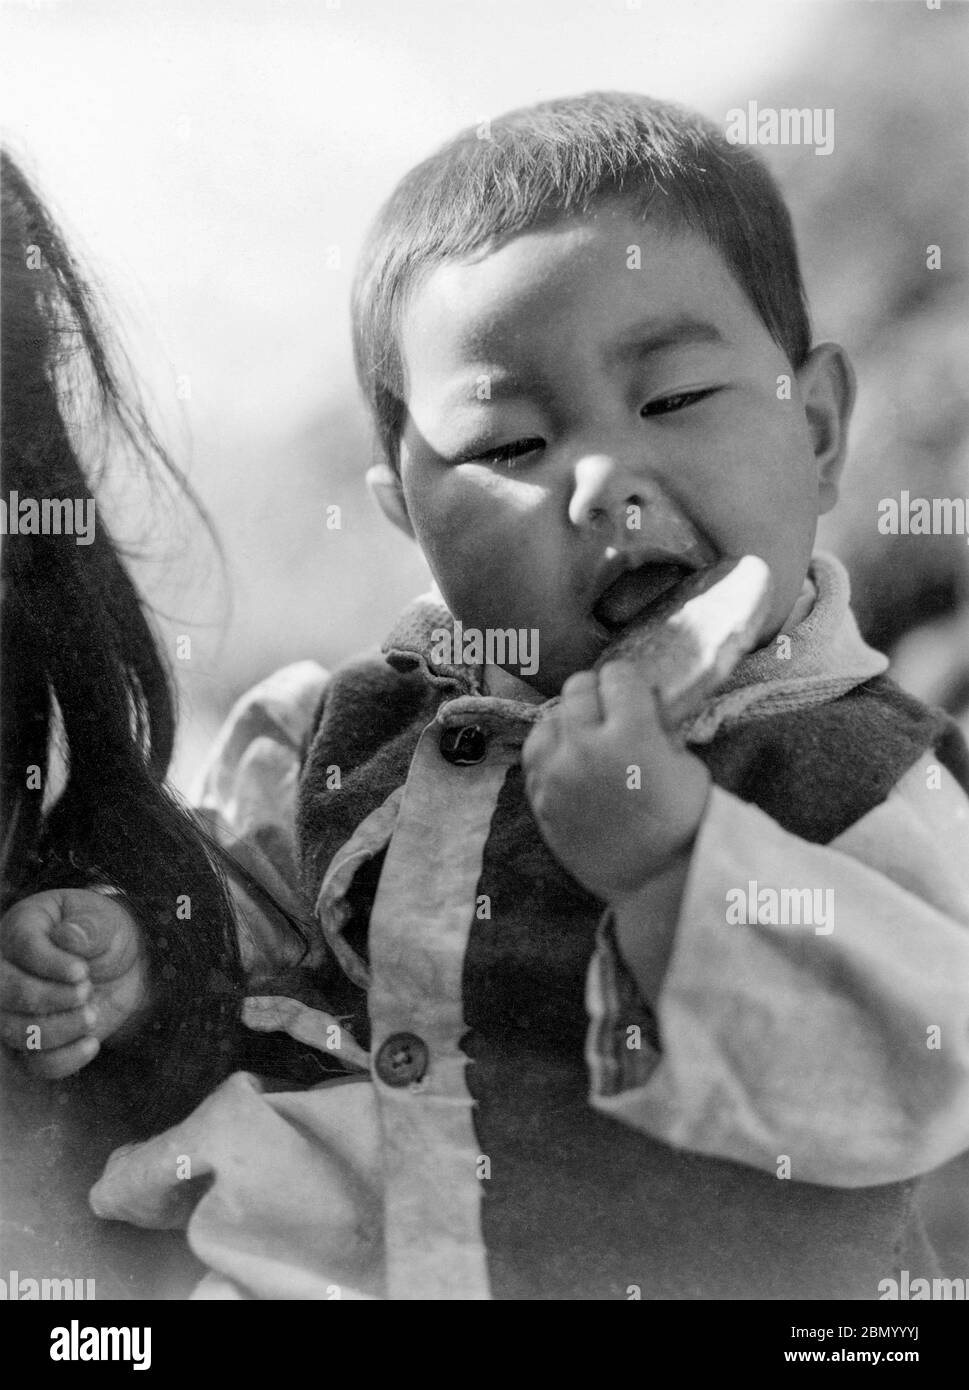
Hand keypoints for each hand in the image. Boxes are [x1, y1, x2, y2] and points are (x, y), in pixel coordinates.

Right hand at [0, 887, 150, 1078]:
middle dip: (47, 998)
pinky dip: (64, 1058)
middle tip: (87, 991)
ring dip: (58, 1029)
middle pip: (4, 992)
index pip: (21, 946)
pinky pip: (35, 1063)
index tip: (82, 971)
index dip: (49, 963)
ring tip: (93, 1015)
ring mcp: (15, 1008)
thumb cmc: (107, 937)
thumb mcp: (107, 923)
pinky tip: (92, 1043)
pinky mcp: (35, 1041)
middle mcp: (8, 968)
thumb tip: (68, 936)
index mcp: (23, 927)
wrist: (123, 968)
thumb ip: (90, 927)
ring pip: (14, 1031)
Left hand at [522, 661, 711, 899]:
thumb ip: (658, 727)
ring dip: (569, 722)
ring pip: (548, 719)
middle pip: (578, 688)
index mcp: (632, 733)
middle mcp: (587, 747)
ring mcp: (557, 774)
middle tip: (612, 713)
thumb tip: (642, 702)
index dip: (630, 683)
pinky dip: (551, 752)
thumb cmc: (683, 823)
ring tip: (587, 738)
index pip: (618, 676)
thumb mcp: (686, 764)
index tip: (636, 693)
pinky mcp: (541, 799)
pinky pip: (535, 756)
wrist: (657, 882)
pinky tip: (569, 762)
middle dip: (598, 695)